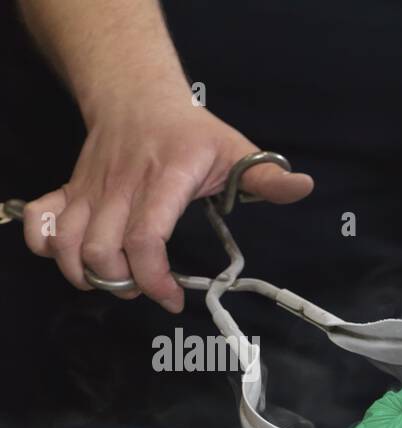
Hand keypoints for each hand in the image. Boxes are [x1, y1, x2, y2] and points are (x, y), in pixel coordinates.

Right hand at [22, 98, 313, 312]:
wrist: (136, 94)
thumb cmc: (191, 131)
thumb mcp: (236, 149)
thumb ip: (267, 176)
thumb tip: (303, 187)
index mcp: (167, 179)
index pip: (148, 237)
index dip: (155, 279)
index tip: (173, 301)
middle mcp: (123, 186)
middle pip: (103, 250)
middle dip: (123, 285)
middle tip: (147, 290)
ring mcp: (91, 188)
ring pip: (68, 242)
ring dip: (86, 275)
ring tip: (115, 282)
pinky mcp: (71, 189)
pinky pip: (41, 221)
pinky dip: (45, 246)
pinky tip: (70, 259)